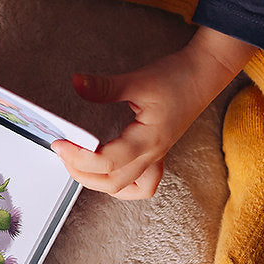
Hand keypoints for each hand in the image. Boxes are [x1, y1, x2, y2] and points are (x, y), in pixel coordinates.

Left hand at [53, 27, 255, 199]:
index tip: (59, 144)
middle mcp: (152, 154)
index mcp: (148, 140)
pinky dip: (122, 186)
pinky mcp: (156, 153)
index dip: (79, 157)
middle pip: (112, 183)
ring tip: (78, 165)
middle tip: (62, 153)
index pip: (107, 163)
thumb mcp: (139, 80)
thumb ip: (105, 86)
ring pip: (125, 188)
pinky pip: (141, 184)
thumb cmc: (178, 77)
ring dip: (98, 183)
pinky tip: (108, 174)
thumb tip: (77, 84)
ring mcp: (155, 156)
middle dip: (82, 173)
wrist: (204, 74)